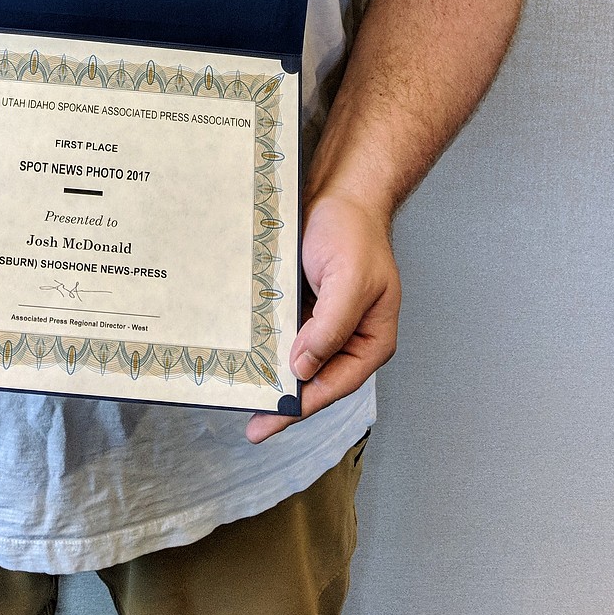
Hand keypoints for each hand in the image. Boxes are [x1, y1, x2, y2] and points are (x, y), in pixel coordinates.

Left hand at [245, 191, 399, 443]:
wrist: (340, 192)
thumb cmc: (354, 232)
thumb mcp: (349, 281)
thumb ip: (330, 328)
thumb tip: (303, 369)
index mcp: (371, 340)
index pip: (334, 385)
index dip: (302, 406)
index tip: (271, 421)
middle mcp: (348, 338)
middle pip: (314, 379)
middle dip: (284, 398)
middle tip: (252, 422)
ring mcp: (324, 323)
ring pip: (296, 358)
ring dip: (272, 373)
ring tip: (242, 394)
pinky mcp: (303, 306)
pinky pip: (283, 332)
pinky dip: (266, 344)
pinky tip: (244, 353)